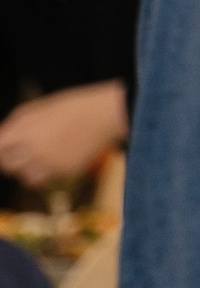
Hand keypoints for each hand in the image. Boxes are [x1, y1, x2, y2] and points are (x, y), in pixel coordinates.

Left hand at [0, 79, 127, 186]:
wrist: (102, 116)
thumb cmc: (70, 108)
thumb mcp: (36, 109)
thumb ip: (16, 125)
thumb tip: (3, 139)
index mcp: (24, 129)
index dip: (1, 150)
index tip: (5, 150)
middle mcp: (34, 148)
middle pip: (8, 166)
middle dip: (10, 163)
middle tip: (19, 157)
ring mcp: (50, 162)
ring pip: (26, 178)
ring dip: (29, 171)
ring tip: (39, 160)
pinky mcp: (65, 172)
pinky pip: (48, 179)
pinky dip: (49, 173)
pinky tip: (58, 159)